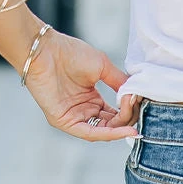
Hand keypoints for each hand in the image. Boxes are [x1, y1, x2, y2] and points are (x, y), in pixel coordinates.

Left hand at [23, 27, 139, 142]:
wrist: (44, 49)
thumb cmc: (69, 53)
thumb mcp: (102, 67)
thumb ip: (120, 82)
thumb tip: (136, 96)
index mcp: (92, 100)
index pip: (116, 114)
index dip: (128, 110)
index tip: (137, 98)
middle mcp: (84, 112)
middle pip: (112, 125)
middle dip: (126, 119)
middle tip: (135, 107)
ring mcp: (75, 118)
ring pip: (103, 131)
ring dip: (120, 127)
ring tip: (132, 119)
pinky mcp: (65, 123)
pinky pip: (91, 133)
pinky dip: (109, 134)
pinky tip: (123, 130)